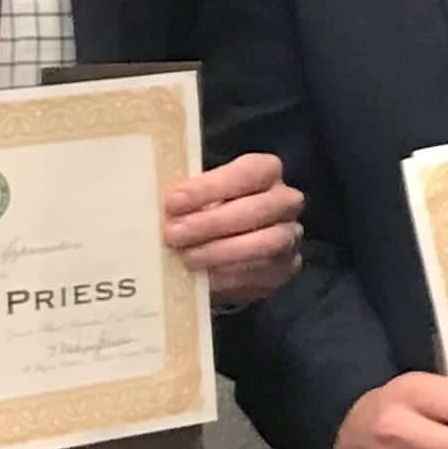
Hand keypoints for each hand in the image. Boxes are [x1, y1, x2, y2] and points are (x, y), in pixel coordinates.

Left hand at [164, 151, 304, 304]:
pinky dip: (229, 276)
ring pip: (265, 243)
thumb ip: (186, 196)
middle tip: (173, 234)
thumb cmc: (206, 209)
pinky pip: (262, 274)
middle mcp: (286, 202)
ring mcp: (290, 237)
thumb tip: (157, 208)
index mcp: (266, 172)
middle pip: (258, 209)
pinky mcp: (285, 269)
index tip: (173, 201)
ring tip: (185, 258)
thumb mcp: (197, 195)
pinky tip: (202, 277)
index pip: (249, 172)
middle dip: (212, 223)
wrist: (224, 246)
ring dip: (220, 252)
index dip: (211, 187)